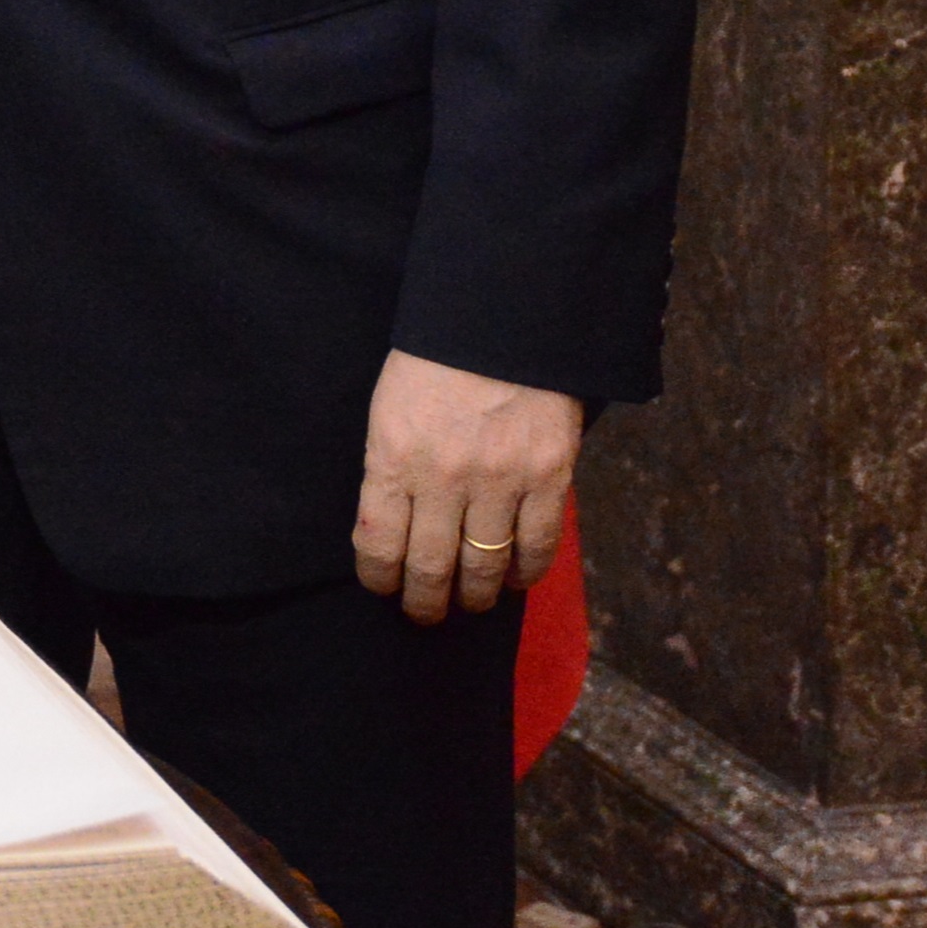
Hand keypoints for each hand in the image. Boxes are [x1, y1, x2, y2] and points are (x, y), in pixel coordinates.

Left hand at [351, 350, 583, 624]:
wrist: (503, 315)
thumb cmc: (435, 360)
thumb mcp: (389, 410)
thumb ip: (390, 469)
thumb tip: (392, 529)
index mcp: (393, 457)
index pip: (378, 546)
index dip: (380, 579)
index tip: (384, 587)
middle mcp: (443, 477)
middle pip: (430, 569)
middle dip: (424, 602)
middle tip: (425, 612)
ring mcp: (499, 479)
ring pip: (484, 566)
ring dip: (473, 595)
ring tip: (469, 601)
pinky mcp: (548, 475)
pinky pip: (537, 546)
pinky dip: (524, 573)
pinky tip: (513, 578)